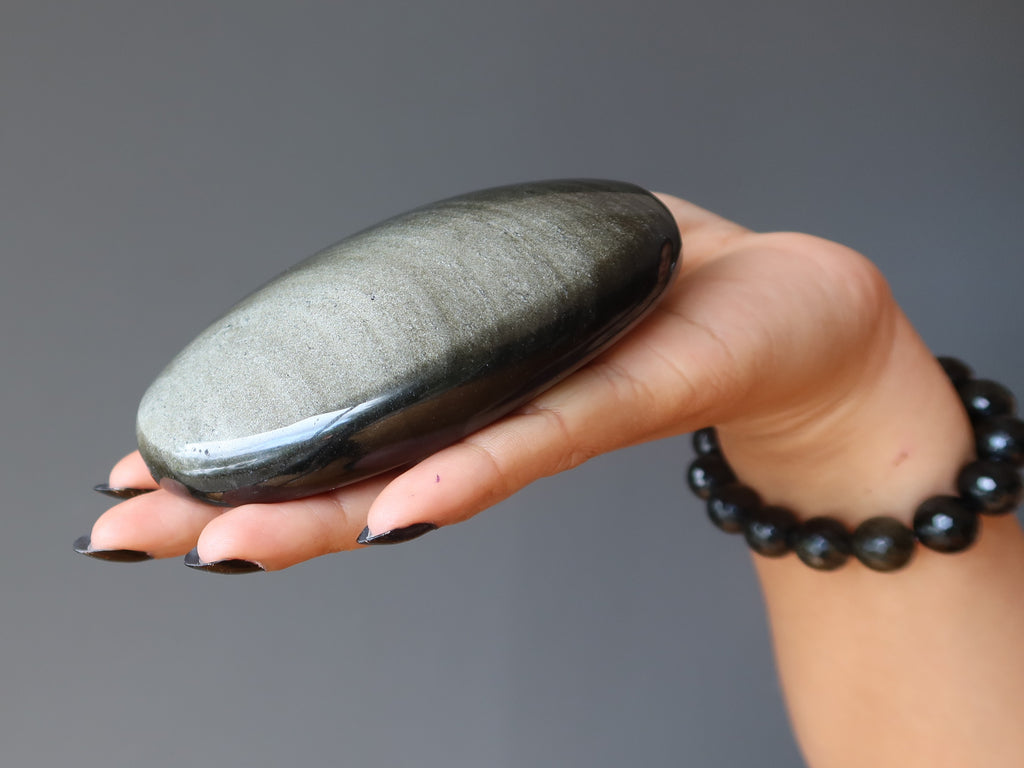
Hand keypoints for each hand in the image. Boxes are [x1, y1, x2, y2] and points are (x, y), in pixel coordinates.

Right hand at [79, 194, 908, 569]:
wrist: (804, 324)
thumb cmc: (675, 295)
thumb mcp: (544, 272)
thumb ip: (472, 289)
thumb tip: (394, 291)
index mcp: (471, 391)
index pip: (343, 432)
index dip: (247, 456)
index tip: (150, 473)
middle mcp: (497, 423)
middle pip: (356, 473)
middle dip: (240, 503)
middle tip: (128, 534)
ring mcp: (554, 420)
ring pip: (423, 476)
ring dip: (318, 514)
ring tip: (217, 541)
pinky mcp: (626, 399)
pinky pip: (533, 441)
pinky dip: (462, 475)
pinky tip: (393, 512)